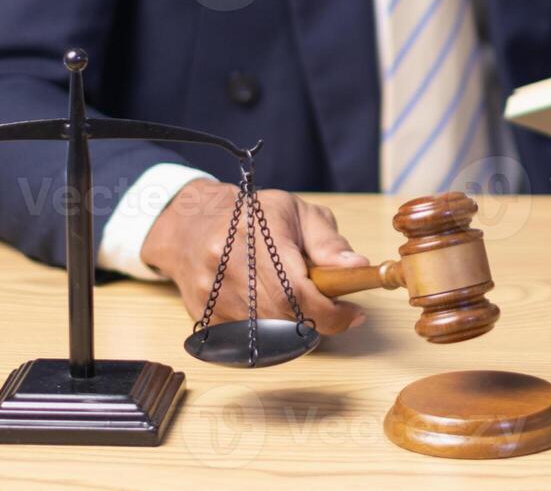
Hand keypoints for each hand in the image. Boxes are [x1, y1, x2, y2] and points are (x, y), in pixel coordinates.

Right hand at [141, 180, 368, 332]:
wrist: (193, 224)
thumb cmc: (254, 216)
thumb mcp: (297, 212)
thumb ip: (328, 241)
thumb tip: (356, 266)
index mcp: (254, 235)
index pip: (295, 291)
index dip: (329, 312)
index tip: (352, 314)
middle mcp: (227, 265)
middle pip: (282, 315)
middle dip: (317, 319)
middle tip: (332, 308)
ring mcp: (211, 293)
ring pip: (267, 331)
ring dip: (294, 325)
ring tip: (301, 302)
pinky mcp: (203, 315)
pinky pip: (248, 337)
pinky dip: (270, 330)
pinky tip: (274, 308)